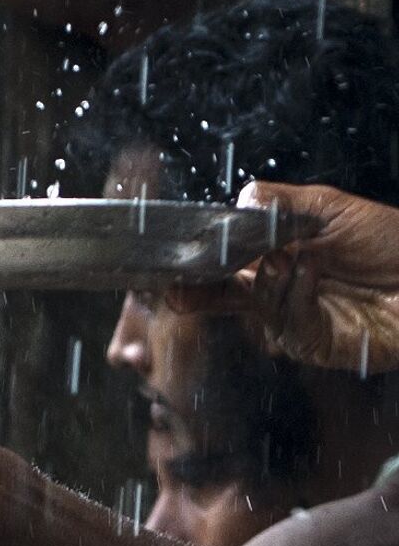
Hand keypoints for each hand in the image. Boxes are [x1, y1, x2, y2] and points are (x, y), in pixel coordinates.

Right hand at [168, 182, 398, 373]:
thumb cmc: (390, 240)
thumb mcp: (330, 208)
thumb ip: (280, 203)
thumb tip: (237, 200)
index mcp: (275, 260)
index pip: (223, 266)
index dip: (194, 268)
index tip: (170, 264)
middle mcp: (279, 293)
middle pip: (224, 297)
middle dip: (198, 292)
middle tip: (180, 285)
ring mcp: (297, 322)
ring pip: (257, 308)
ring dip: (267, 281)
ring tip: (288, 255)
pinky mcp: (319, 345)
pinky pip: (291, 325)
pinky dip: (296, 294)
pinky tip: (309, 270)